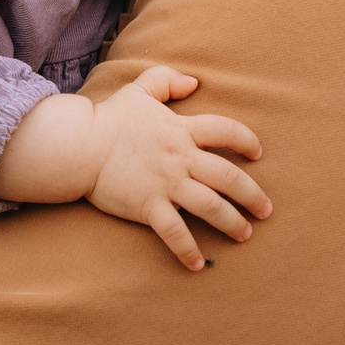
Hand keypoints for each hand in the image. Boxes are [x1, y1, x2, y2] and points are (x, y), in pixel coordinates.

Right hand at [1, 67, 269, 270]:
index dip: (247, 141)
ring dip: (232, 222)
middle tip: (265, 210)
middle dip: (252, 195)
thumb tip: (194, 81)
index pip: (227, 132)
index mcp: (182, 130)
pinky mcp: (148, 206)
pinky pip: (175, 232)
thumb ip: (167, 80)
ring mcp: (166, 183)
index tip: (258, 153)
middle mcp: (181, 158)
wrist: (79, 145)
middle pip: (229, 176)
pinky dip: (188, 250)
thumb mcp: (139, 89)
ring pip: (211, 206)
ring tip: (244, 234)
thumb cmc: (108, 118)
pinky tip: (198, 264)